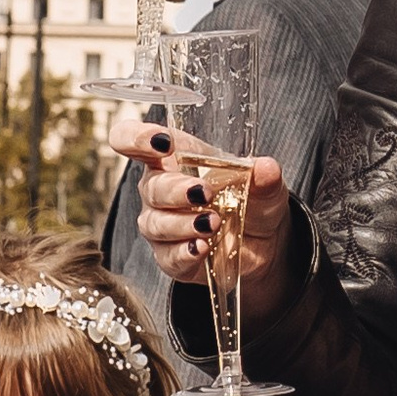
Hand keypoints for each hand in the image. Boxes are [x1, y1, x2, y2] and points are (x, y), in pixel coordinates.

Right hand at [130, 132, 294, 303]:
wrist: (262, 243)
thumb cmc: (251, 200)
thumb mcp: (264, 185)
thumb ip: (264, 176)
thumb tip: (266, 168)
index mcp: (171, 158)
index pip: (130, 140)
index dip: (135, 138)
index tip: (162, 143)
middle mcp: (158, 190)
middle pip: (150, 187)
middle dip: (176, 190)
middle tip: (205, 193)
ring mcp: (161, 225)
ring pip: (155, 223)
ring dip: (183, 223)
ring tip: (213, 223)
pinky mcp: (170, 257)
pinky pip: (167, 256)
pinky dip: (184, 252)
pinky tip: (201, 247)